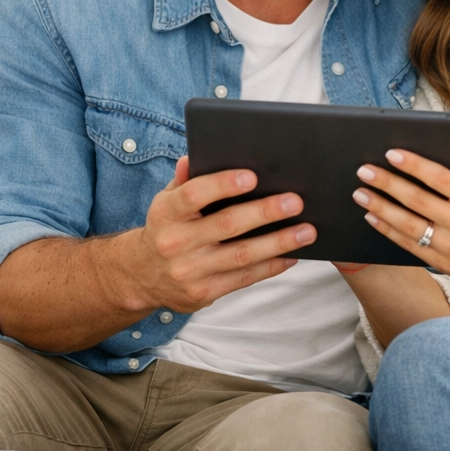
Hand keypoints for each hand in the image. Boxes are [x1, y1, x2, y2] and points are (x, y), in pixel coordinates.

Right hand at [129, 156, 314, 311]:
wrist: (142, 275)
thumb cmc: (168, 227)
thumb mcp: (167, 200)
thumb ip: (185, 180)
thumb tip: (194, 157)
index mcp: (166, 213)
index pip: (194, 195)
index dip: (222, 184)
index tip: (252, 176)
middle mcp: (176, 243)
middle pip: (226, 225)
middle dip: (265, 212)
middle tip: (295, 202)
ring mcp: (190, 271)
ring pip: (241, 255)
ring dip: (278, 243)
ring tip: (306, 231)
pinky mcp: (204, 293)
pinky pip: (244, 278)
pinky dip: (271, 266)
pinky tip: (292, 255)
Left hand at [352, 146, 449, 298]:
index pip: (442, 179)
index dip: (415, 165)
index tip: (392, 154)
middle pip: (418, 201)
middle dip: (388, 184)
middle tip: (365, 170)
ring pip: (408, 224)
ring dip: (380, 207)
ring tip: (360, 193)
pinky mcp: (441, 262)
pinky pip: (408, 245)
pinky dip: (388, 230)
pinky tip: (372, 217)